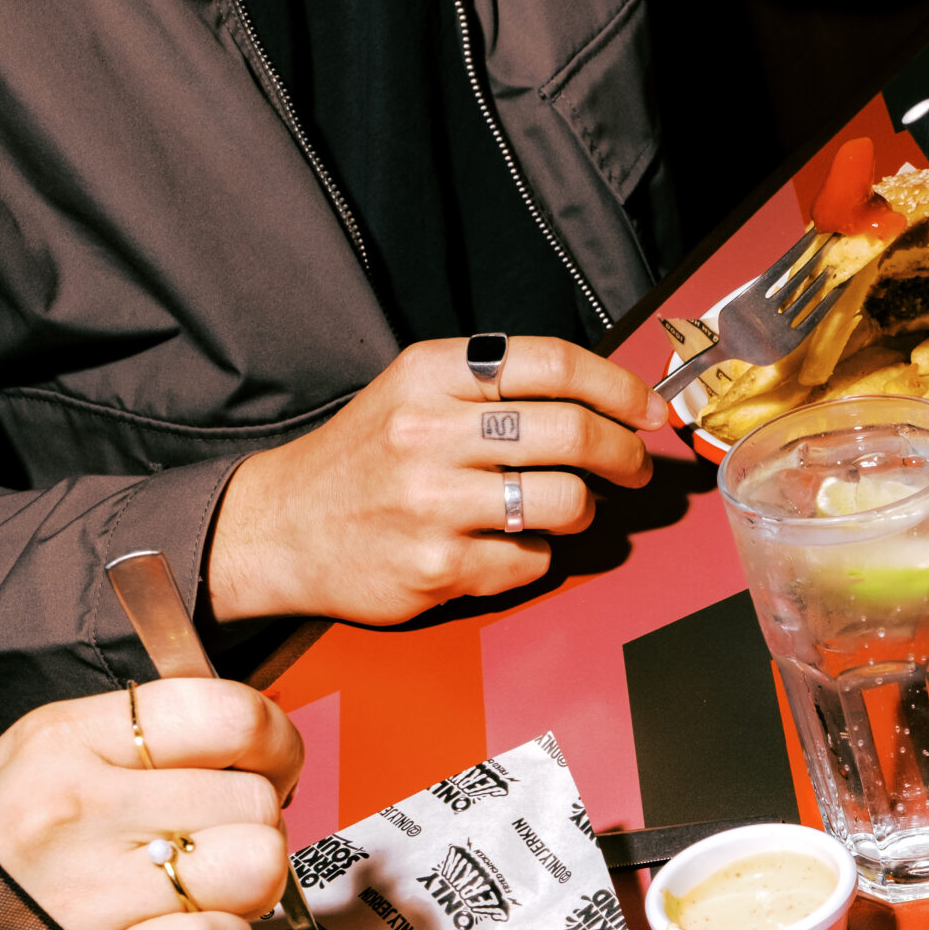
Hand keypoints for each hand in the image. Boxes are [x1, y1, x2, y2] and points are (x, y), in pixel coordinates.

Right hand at [0, 680, 302, 929]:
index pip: (230, 714)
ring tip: (202, 884)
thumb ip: (149, 732)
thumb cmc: (4, 838)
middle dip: (254, 822)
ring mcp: (97, 888)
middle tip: (215, 836)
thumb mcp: (53, 749)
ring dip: (249, 884)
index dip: (274, 743)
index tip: (263, 765)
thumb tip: (254, 737)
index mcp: (72, 738)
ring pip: (259, 868)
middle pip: (257, 799)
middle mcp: (84, 808)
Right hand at [206, 336, 666, 624]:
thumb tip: (604, 399)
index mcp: (430, 374)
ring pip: (565, 501)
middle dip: (624, 454)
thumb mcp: (413, 393)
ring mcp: (432, 503)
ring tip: (563, 507)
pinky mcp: (436, 566)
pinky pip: (530, 560)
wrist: (278, 529)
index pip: (554, 363)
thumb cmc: (363, 461)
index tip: (650, 410)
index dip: (620, 387)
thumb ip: (495, 388)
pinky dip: (534, 556)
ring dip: (582, 509)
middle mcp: (429, 432)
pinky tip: (504, 545)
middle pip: (575, 432)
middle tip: (633, 467)